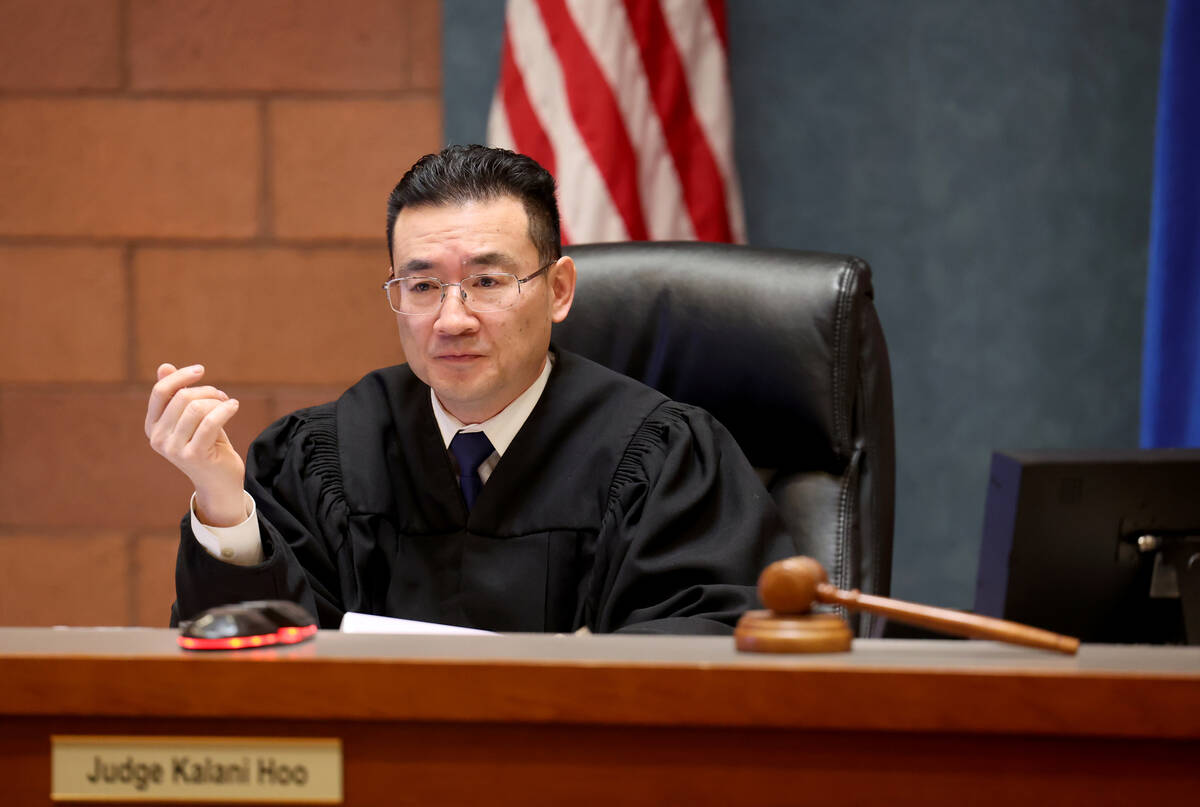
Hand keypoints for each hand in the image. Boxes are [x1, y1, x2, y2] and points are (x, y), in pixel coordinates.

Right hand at [145, 363, 245, 526]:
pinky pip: (211, 421)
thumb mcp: (190, 418)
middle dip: (207, 391)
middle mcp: (158, 438)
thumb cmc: (207, 445)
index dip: (180, 377)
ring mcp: (174, 448)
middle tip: (221, 396)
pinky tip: (234, 406)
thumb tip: (164, 366)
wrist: (220, 482)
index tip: (200, 370)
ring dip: (217, 401)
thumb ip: (177, 395)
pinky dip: (226, 409)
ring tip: (227, 404)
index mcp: (152, 426)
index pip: (160, 392)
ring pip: (197, 408)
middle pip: (182, 398)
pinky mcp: (194, 454)